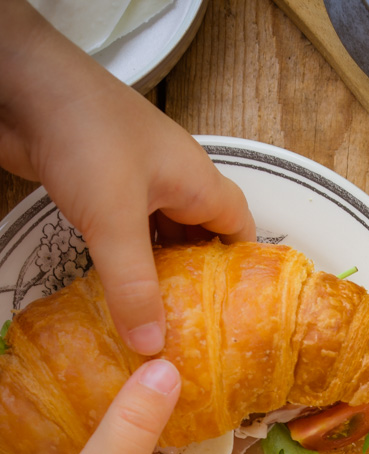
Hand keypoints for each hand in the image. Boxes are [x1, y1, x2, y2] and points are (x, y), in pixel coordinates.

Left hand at [0, 1, 253, 353]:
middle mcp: (172, 182)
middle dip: (200, 283)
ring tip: (162, 321)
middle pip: (200, 239)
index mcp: (196, 181)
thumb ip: (133, 286)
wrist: (21, 87)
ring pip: (161, 239)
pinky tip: (120, 292)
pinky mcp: (99, 187)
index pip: (240, 228)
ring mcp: (134, 183)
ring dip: (160, 275)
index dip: (244, 270)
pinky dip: (127, 263)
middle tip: (198, 330)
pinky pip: (125, 235)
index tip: (240, 314)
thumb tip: (152, 349)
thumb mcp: (115, 220)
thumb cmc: (85, 135)